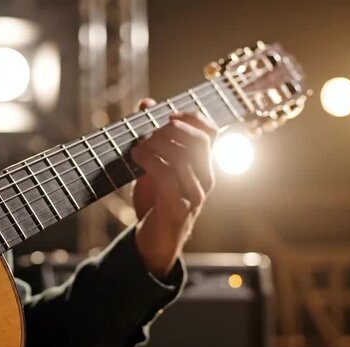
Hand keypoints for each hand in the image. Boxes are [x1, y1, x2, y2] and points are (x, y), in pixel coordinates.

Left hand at [130, 98, 217, 277]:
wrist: (155, 240)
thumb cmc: (157, 200)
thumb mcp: (155, 164)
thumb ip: (153, 135)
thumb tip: (146, 103)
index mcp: (203, 165)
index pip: (212, 132)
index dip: (192, 117)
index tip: (168, 113)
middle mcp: (205, 178)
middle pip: (199, 141)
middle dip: (171, 130)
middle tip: (149, 131)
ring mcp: (195, 194)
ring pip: (184, 158)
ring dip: (157, 145)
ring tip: (139, 146)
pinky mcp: (180, 208)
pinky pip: (168, 178)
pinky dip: (150, 161)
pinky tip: (137, 156)